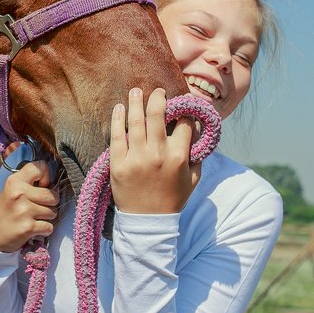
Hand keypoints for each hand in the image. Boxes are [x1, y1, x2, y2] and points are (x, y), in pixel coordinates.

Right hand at [0, 161, 58, 251]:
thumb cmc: (6, 211)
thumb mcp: (12, 191)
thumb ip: (29, 183)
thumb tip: (53, 183)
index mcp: (14, 181)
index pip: (40, 167)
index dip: (46, 176)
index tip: (42, 186)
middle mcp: (19, 193)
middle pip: (52, 195)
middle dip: (50, 203)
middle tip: (38, 207)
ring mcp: (24, 211)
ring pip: (53, 212)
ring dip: (47, 217)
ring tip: (33, 218)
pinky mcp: (28, 227)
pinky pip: (49, 227)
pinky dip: (44, 230)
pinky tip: (33, 229)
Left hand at [109, 88, 200, 213]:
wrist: (147, 221)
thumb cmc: (172, 199)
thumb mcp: (193, 179)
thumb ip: (197, 157)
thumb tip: (197, 134)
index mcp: (179, 157)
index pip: (183, 124)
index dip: (184, 112)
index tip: (181, 106)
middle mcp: (158, 154)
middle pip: (157, 115)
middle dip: (158, 98)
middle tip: (158, 91)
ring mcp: (137, 158)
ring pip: (136, 121)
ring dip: (136, 101)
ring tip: (136, 91)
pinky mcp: (118, 164)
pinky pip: (117, 135)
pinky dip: (118, 118)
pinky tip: (118, 108)